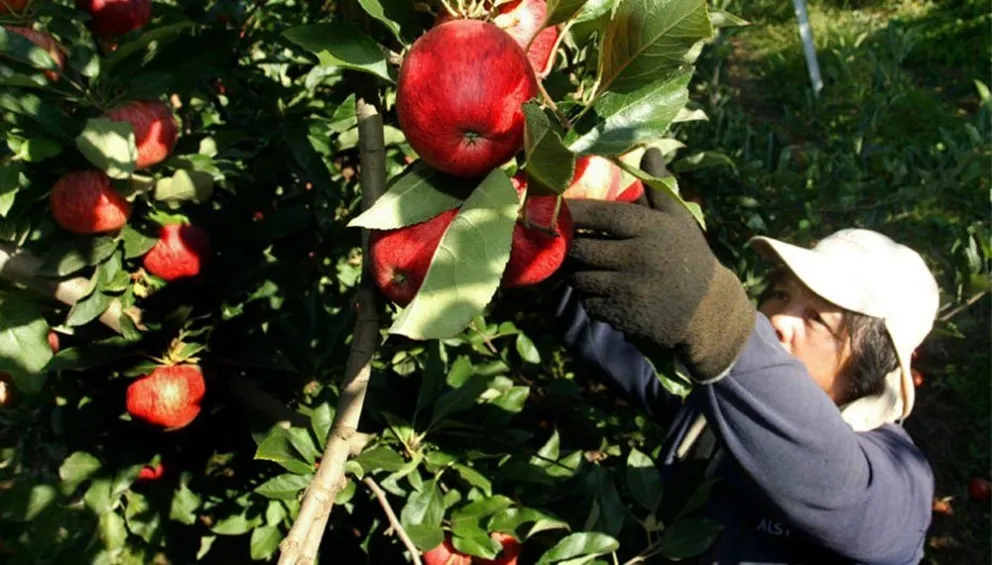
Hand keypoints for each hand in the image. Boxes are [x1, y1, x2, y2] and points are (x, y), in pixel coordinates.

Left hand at [563, 149, 755, 381]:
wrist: (707, 310)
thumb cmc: (687, 256)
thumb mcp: (678, 220)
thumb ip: (657, 187)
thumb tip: (650, 149)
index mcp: (649, 228)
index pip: (600, 214)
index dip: (572, 210)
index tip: (553, 207)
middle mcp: (637, 257)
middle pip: (581, 249)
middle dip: (570, 247)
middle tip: (568, 244)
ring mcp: (629, 288)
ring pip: (579, 278)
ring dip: (577, 274)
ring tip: (587, 268)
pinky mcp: (623, 315)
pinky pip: (588, 303)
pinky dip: (589, 298)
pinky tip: (604, 292)